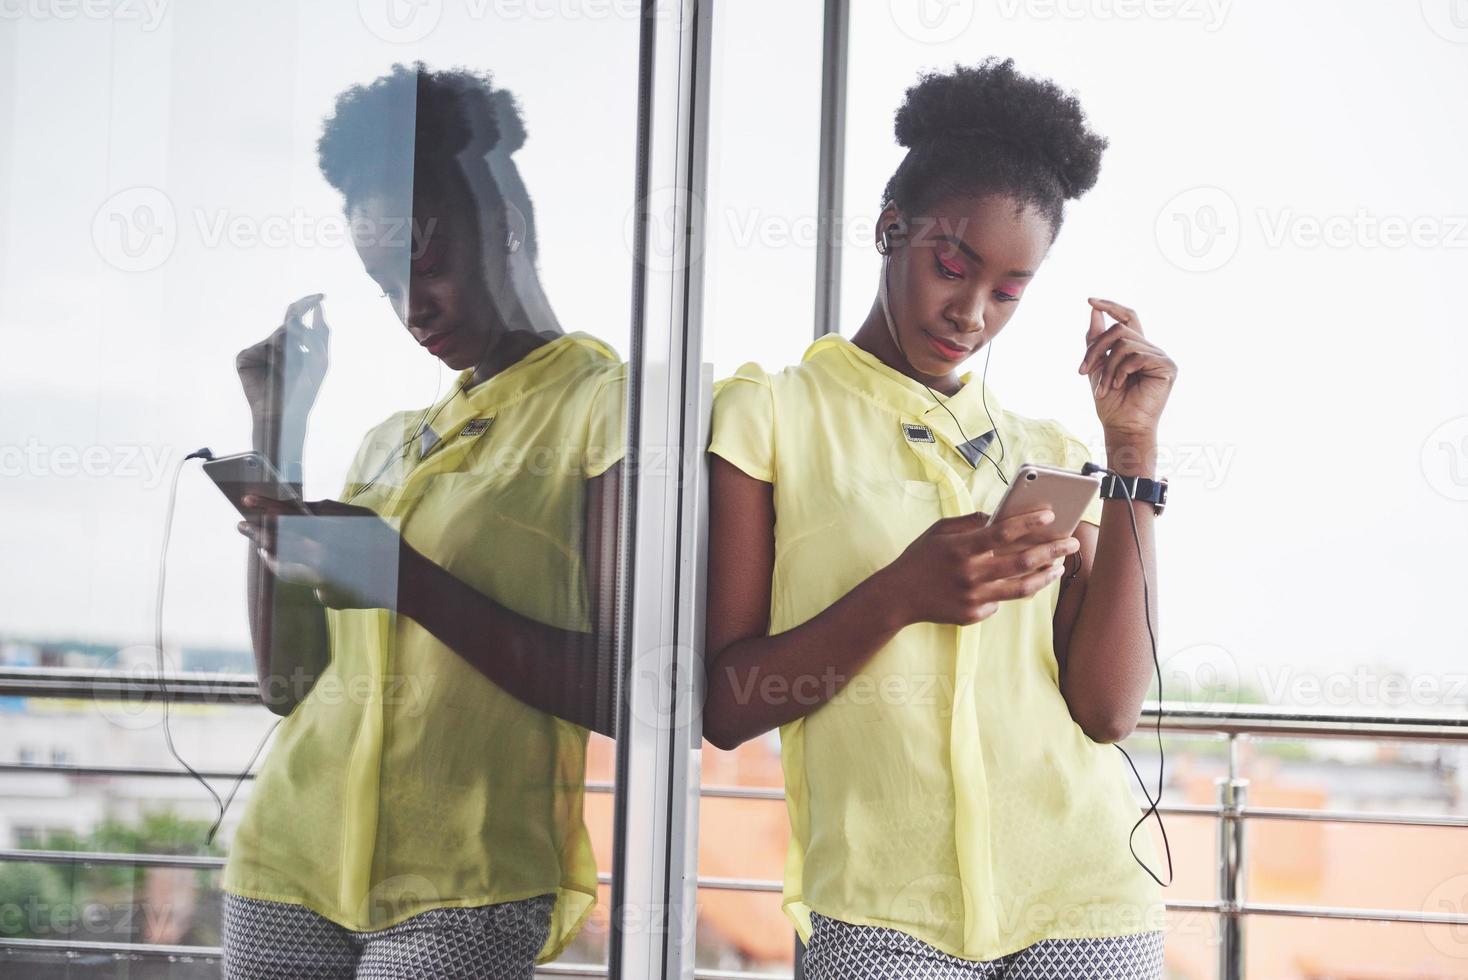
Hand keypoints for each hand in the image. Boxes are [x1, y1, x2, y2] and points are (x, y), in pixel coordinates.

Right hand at [236, 293, 330, 423]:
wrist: (283, 415)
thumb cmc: (303, 392)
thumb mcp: (318, 361)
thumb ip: (319, 335)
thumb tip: (319, 309)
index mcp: (292, 344)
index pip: (298, 318)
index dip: (309, 305)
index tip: (322, 296)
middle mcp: (275, 344)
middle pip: (288, 320)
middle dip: (302, 311)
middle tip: (315, 301)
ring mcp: (259, 350)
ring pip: (279, 335)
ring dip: (295, 345)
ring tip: (300, 361)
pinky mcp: (245, 358)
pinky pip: (261, 348)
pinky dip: (275, 355)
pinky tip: (279, 369)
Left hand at [238, 494, 407, 609]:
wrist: (404, 579)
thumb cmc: (385, 544)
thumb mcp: (361, 515)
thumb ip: (331, 510)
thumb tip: (305, 507)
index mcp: (331, 528)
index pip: (290, 513)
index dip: (266, 505)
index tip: (246, 499)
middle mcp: (322, 550)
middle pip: (279, 538)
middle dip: (258, 530)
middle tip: (241, 524)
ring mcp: (321, 572)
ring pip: (283, 559)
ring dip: (269, 549)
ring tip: (257, 542)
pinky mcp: (324, 590)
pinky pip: (299, 575)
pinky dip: (287, 566)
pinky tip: (277, 560)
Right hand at [876, 507, 1080, 628]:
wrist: (897, 597)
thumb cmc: (919, 558)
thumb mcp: (938, 531)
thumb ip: (968, 522)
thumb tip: (997, 517)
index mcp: (961, 548)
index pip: (1003, 532)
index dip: (1029, 523)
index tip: (1051, 516)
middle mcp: (970, 574)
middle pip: (1022, 561)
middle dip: (1053, 550)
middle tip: (1071, 543)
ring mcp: (973, 598)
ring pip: (1022, 588)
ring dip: (1046, 576)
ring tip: (1059, 567)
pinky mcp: (973, 615)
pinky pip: (1001, 602)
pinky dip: (1012, 590)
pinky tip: (1022, 582)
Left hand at [1078, 298, 1177, 437]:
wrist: (1120, 425)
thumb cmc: (1111, 402)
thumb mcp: (1097, 366)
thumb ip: (1096, 339)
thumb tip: (1094, 309)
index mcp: (1135, 347)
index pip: (1127, 317)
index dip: (1111, 306)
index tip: (1089, 300)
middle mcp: (1150, 349)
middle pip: (1119, 329)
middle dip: (1096, 349)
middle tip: (1083, 371)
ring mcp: (1160, 357)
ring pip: (1124, 344)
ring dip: (1107, 367)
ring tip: (1105, 387)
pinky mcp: (1167, 366)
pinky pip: (1137, 356)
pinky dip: (1121, 371)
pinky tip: (1120, 385)